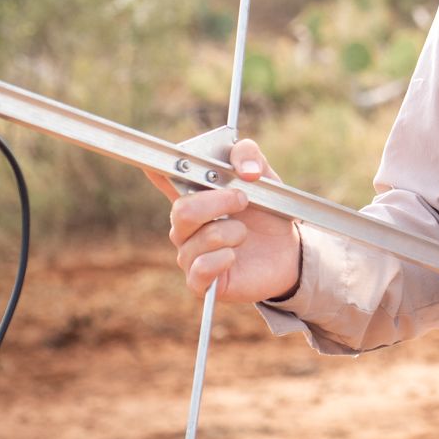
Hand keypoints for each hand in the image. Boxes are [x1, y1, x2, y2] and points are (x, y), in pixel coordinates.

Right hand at [146, 137, 301, 302]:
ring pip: (203, 236)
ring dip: (235, 231)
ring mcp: (189, 254)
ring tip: (244, 234)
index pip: (163, 180)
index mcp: (193, 196)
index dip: (155, 172)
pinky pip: (202, 266)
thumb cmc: (266, 213)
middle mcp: (183, 225)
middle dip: (220, 201)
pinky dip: (225, 258)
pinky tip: (234, 256)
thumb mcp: (263, 177)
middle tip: (243, 200)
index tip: (152, 165)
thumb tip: (245, 169)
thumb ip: (249, 157)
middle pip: (183, 210)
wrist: (285, 251)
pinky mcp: (198, 280)